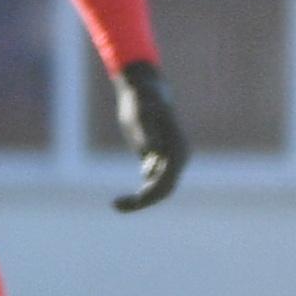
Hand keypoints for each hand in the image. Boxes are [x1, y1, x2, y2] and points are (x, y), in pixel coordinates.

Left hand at [111, 59, 187, 212]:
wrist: (145, 90)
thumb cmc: (142, 99)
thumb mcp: (140, 112)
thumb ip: (145, 130)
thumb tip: (152, 148)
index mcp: (178, 150)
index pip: (167, 182)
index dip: (149, 196)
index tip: (128, 201)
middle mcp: (178, 157)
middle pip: (165, 189)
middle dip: (144, 201)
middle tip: (117, 205)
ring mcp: (169, 159)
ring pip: (160, 188)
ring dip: (142, 200)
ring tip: (117, 205)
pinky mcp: (158, 159)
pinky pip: (154, 182)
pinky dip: (141, 193)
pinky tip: (123, 201)